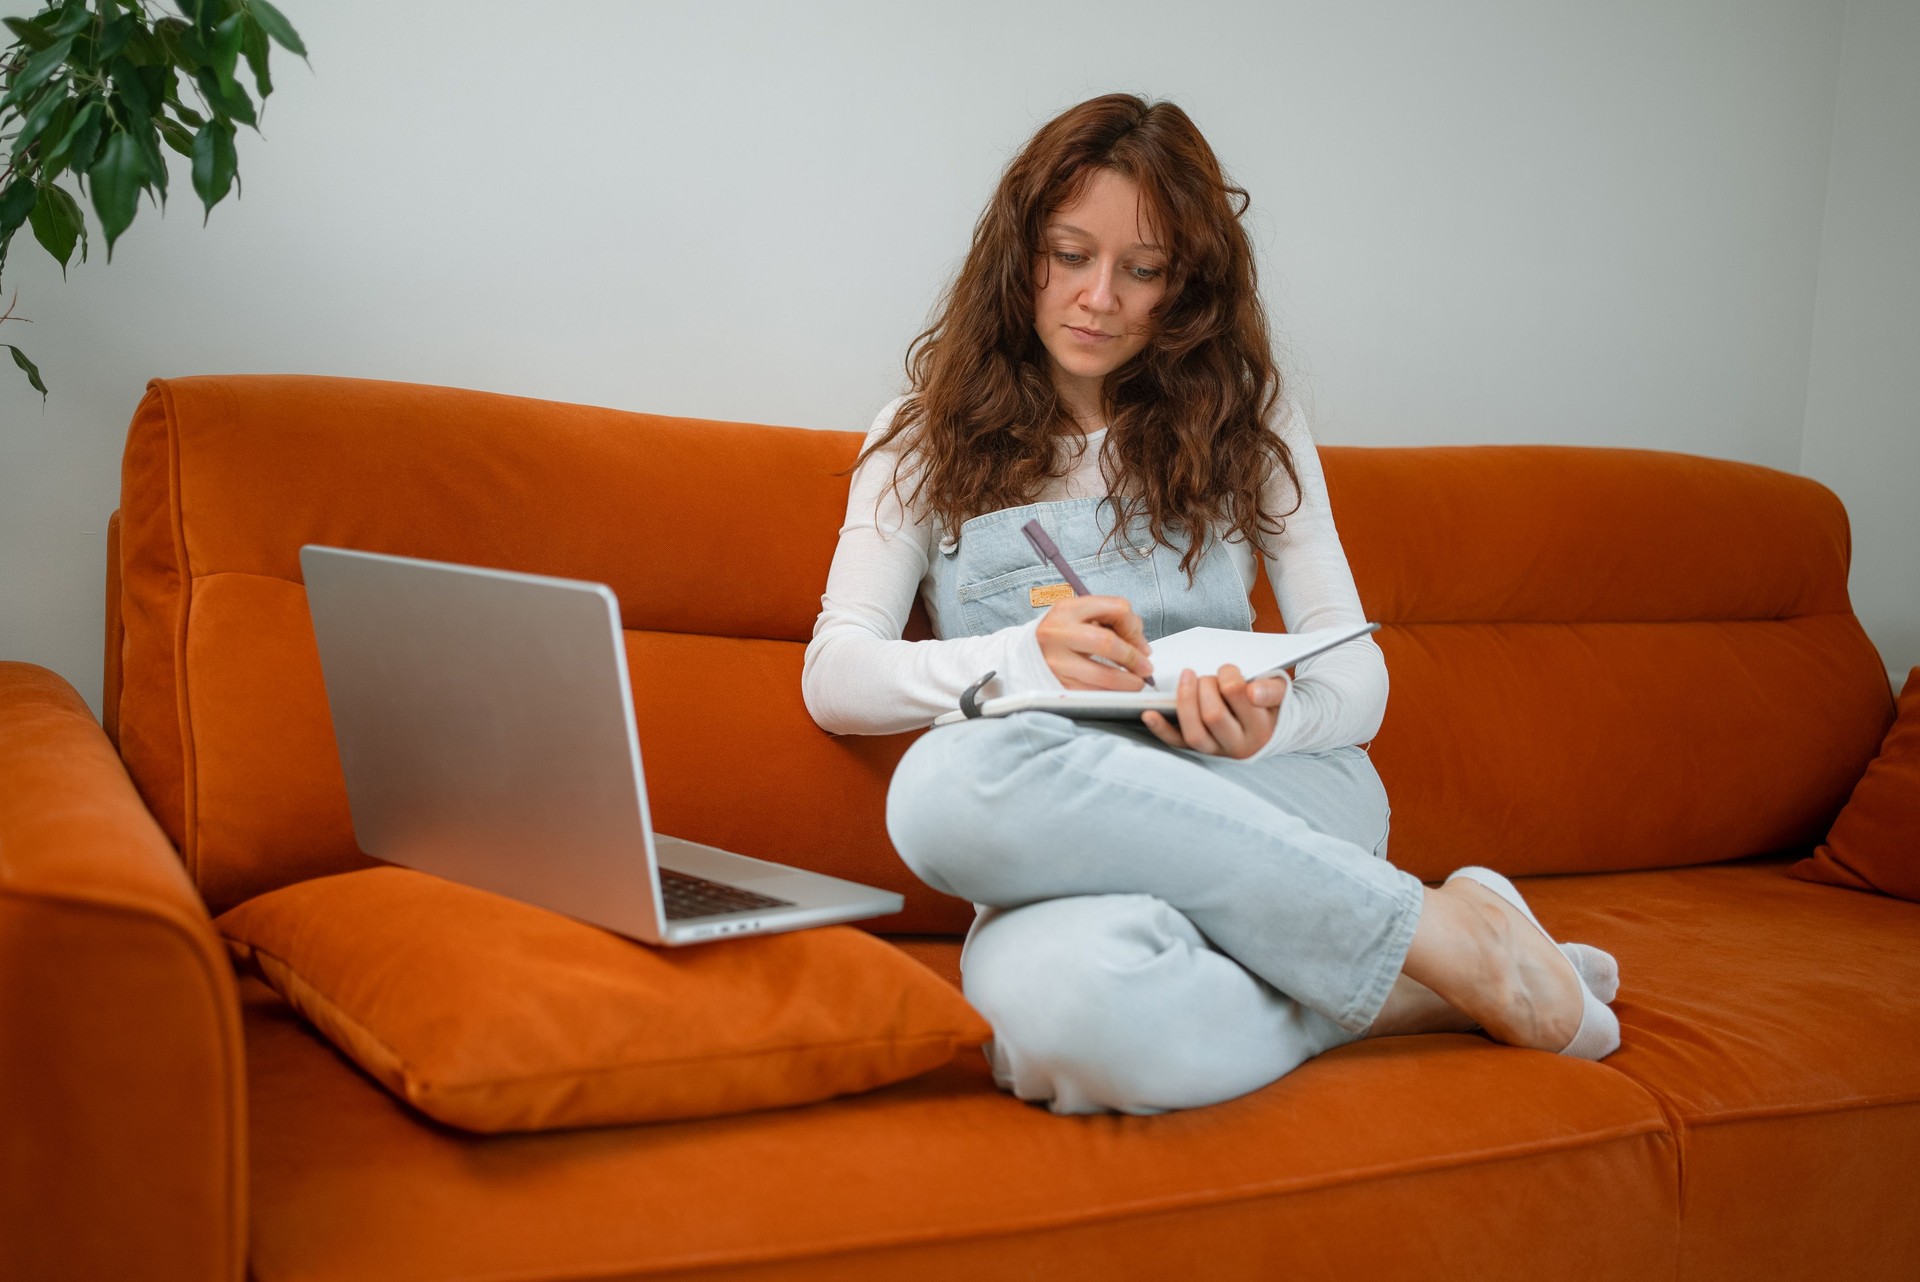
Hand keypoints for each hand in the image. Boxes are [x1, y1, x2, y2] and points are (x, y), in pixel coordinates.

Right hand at [1036, 595, 1153, 690]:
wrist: (1023, 655)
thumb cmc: (1060, 635)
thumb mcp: (1079, 616)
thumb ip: (1111, 622)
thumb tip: (1142, 648)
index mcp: (1067, 609)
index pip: (1115, 609)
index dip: (1134, 627)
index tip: (1140, 642)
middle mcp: (1058, 633)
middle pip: (1107, 643)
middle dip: (1133, 658)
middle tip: (1145, 668)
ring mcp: (1055, 662)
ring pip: (1103, 675)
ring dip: (1128, 682)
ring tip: (1136, 682)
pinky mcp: (1057, 685)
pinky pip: (1093, 693)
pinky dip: (1112, 694)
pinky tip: (1117, 691)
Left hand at [1141, 663, 1289, 758]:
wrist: (1271, 729)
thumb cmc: (1269, 703)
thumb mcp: (1280, 692)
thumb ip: (1271, 689)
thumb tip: (1253, 691)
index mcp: (1262, 728)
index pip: (1238, 694)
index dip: (1228, 674)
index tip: (1227, 669)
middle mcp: (1240, 745)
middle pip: (1213, 715)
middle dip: (1205, 686)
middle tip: (1208, 677)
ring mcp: (1218, 751)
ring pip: (1194, 732)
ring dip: (1184, 701)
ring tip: (1187, 678)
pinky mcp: (1201, 752)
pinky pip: (1177, 743)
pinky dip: (1161, 728)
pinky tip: (1149, 713)